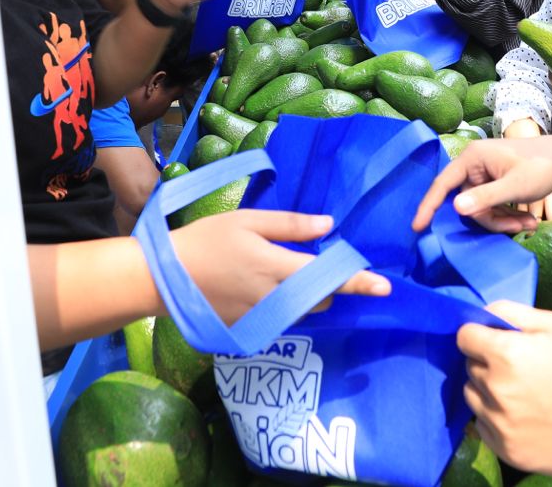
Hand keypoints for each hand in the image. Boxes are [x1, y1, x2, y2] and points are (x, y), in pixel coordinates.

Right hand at [171, 209, 389, 323]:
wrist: (165, 278)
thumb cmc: (207, 240)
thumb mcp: (247, 221)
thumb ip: (290, 225)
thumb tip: (329, 225)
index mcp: (275, 268)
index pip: (327, 277)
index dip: (358, 282)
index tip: (385, 288)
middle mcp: (273, 299)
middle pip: (319, 299)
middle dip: (325, 284)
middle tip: (312, 263)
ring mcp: (261, 319)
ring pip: (301, 312)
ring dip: (305, 296)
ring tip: (282, 273)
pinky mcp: (249, 330)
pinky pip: (280, 321)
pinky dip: (284, 306)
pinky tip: (261, 288)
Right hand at [411, 135, 551, 233]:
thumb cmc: (541, 166)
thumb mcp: (516, 186)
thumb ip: (486, 197)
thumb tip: (456, 208)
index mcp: (472, 158)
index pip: (442, 183)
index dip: (428, 206)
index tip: (417, 227)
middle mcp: (473, 164)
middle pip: (468, 203)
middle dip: (492, 219)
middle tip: (520, 228)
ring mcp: (484, 173)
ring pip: (481, 207)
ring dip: (503, 220)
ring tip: (530, 224)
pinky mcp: (494, 181)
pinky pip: (491, 204)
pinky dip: (507, 214)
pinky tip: (528, 219)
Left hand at [459, 302, 551, 478]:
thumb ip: (513, 312)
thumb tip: (483, 312)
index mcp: (506, 354)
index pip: (464, 337)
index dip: (479, 335)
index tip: (495, 340)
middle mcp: (494, 389)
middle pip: (470, 367)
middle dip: (487, 363)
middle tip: (519, 368)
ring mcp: (499, 424)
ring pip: (473, 398)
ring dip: (487, 392)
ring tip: (522, 395)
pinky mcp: (507, 451)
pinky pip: (483, 428)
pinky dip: (495, 420)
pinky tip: (523, 418)